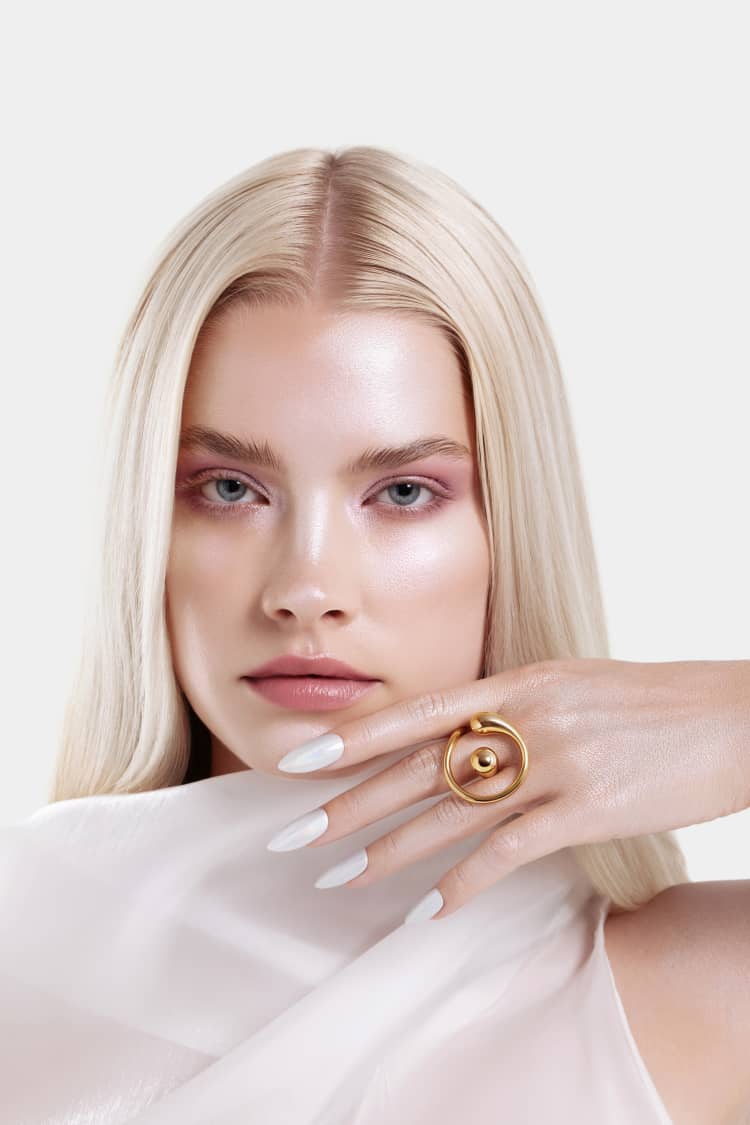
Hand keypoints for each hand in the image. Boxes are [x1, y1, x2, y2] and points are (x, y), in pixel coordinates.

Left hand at [265, 658, 749, 921]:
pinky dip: (461, 884)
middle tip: (294, 836)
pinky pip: (508, 852)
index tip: (298, 760)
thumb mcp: (574, 685)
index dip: (353, 737)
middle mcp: (526, 716)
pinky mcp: (587, 807)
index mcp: (519, 681)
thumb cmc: (654, 703)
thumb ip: (515, 707)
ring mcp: (556, 761)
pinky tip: (425, 912)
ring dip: (390, 849)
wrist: (733, 716)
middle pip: (418, 766)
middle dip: (350, 802)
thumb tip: (463, 737)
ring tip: (339, 878)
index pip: (417, 710)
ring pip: (450, 812)